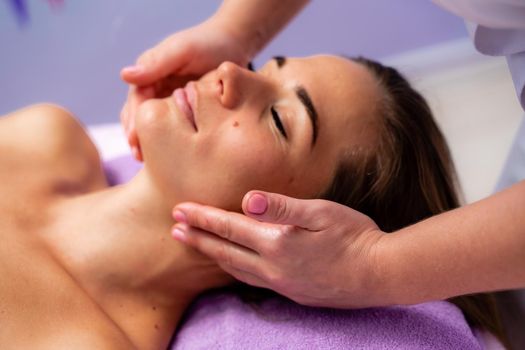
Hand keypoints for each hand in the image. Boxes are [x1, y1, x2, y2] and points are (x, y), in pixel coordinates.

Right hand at [120, 17, 251, 159]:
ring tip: (151, 163)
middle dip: (137, 137)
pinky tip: (174, 156)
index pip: (136, 102)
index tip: (134, 140)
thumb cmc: (208, 43)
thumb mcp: (182, 50)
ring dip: (151, 142)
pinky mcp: (186, 110)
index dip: (134, 121)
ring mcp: (169, 100)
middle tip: (140, 157)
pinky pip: (175, 128)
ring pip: (154, 125)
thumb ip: (157, 63)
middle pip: (139, 117)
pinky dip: (171, 140)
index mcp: (149, 74)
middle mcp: (155, 88)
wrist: (233, 45)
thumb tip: (124, 75)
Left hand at [171, 191, 388, 307]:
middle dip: (198, 239)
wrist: (380, 273)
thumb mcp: (322, 212)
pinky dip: (234, 269)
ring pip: (235, 269)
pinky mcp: (292, 291)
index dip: (203, 218)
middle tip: (174, 229)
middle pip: (225, 251)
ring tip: (195, 245)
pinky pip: (252, 280)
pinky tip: (232, 265)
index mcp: (278, 242)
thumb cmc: (355, 236)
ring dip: (212, 255)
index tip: (179, 210)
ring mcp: (282, 283)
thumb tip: (248, 200)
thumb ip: (283, 207)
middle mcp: (273, 267)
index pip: (230, 227)